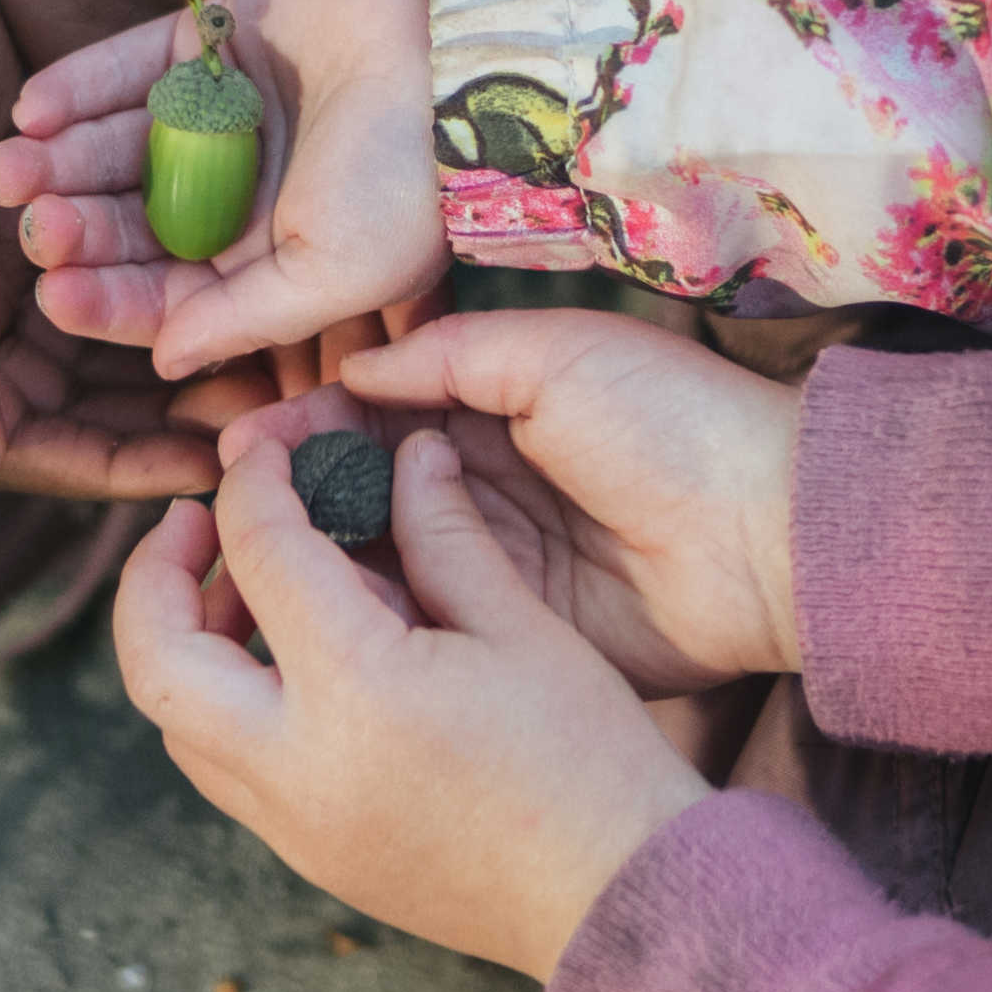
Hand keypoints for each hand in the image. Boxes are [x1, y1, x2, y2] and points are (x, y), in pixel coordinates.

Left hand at [0, 0, 443, 380]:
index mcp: (263, 259)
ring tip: (9, 172)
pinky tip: (32, 111)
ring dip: (63, 162)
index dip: (109, 298)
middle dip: (78, 228)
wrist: (465, 54)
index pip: (166, 291)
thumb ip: (246, 319)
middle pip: (133, 219)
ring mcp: (218, 113)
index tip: (53, 299)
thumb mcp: (336, 274)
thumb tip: (166, 366)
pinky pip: (130, 68)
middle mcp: (233, 191)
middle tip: (28, 229)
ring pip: (121, 146)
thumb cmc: (414, 183)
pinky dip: (82, 88)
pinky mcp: (212, 39)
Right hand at [0, 0, 229, 500]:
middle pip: (76, 387)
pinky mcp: (33, 163)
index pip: (23, 439)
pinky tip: (243, 251)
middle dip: (160, 405)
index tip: (211, 465)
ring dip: (174, 325)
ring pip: (102, 309)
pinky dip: (162, 249)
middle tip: (267, 405)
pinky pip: (110, 229)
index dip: (114, 463)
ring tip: (271, 338)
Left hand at [115, 431, 713, 979]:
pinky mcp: (311, 857)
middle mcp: (296, 765)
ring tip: (243, 590)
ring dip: (183, 646)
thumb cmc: (587, 760)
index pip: (259, 554)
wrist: (617, 900)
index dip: (252, 485)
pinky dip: (222, 703)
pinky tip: (288, 663)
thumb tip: (409, 456)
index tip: (265, 454)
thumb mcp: (521, 627)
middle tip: (196, 522)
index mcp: (355, 689)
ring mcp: (293, 825)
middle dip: (152, 578)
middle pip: (154, 661)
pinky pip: (225, 770)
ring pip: (177, 726)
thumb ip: (442, 534)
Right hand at [223, 311, 807, 693]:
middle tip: (223, 501)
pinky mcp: (508, 633)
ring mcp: (491, 565)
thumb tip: (353, 370)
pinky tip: (303, 612)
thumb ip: (450, 357)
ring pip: (378, 560)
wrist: (769, 536)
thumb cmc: (675, 423)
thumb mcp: (558, 358)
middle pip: (364, 490)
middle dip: (294, 493)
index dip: (310, 423)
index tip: (243, 436)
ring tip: (242, 556)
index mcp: (495, 411)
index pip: (377, 414)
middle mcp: (482, 489)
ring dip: (316, 556)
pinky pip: (421, 624)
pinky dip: (365, 616)